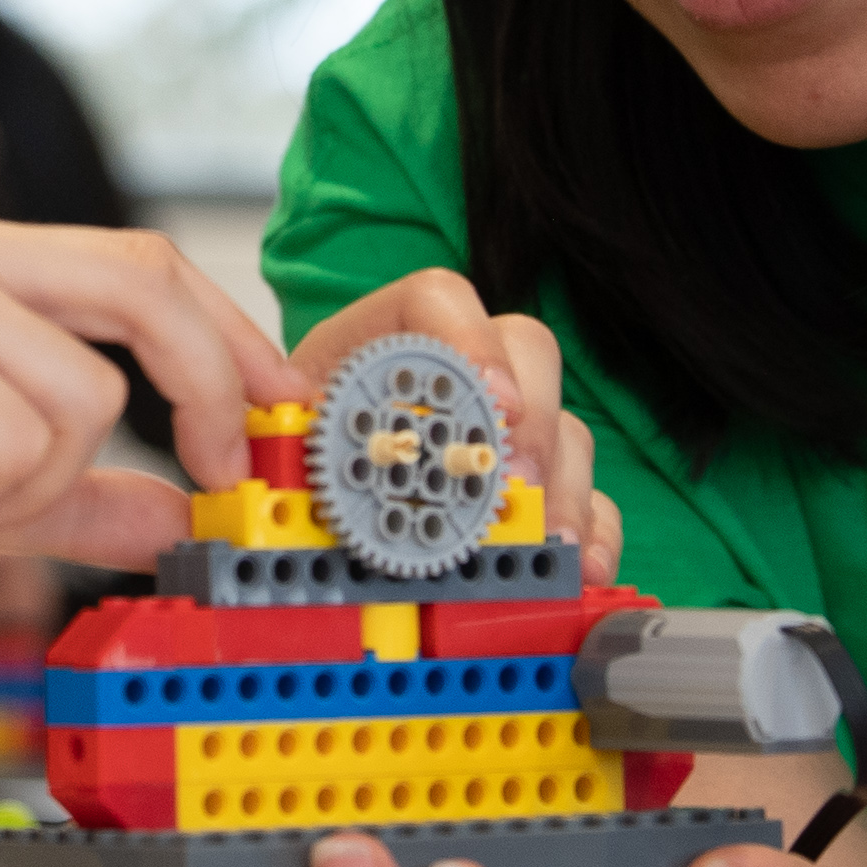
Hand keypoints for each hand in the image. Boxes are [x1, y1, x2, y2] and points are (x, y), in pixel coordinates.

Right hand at [0, 210, 305, 605]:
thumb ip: (69, 497)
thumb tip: (176, 515)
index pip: (137, 264)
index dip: (225, 334)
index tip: (277, 409)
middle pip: (144, 284)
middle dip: (212, 381)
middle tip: (231, 471)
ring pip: (81, 400)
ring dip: (24, 482)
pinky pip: (18, 443)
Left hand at [293, 268, 622, 582]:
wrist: (292, 525)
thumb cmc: (286, 476)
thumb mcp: (274, 456)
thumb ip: (284, 453)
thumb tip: (289, 476)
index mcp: (380, 346)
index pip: (437, 299)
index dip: (468, 338)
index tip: (488, 400)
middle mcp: (454, 378)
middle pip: (526, 350)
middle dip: (532, 420)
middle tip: (518, 484)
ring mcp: (502, 434)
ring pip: (565, 427)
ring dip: (564, 487)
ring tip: (550, 543)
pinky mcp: (534, 493)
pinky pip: (587, 498)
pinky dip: (591, 533)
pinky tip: (584, 567)